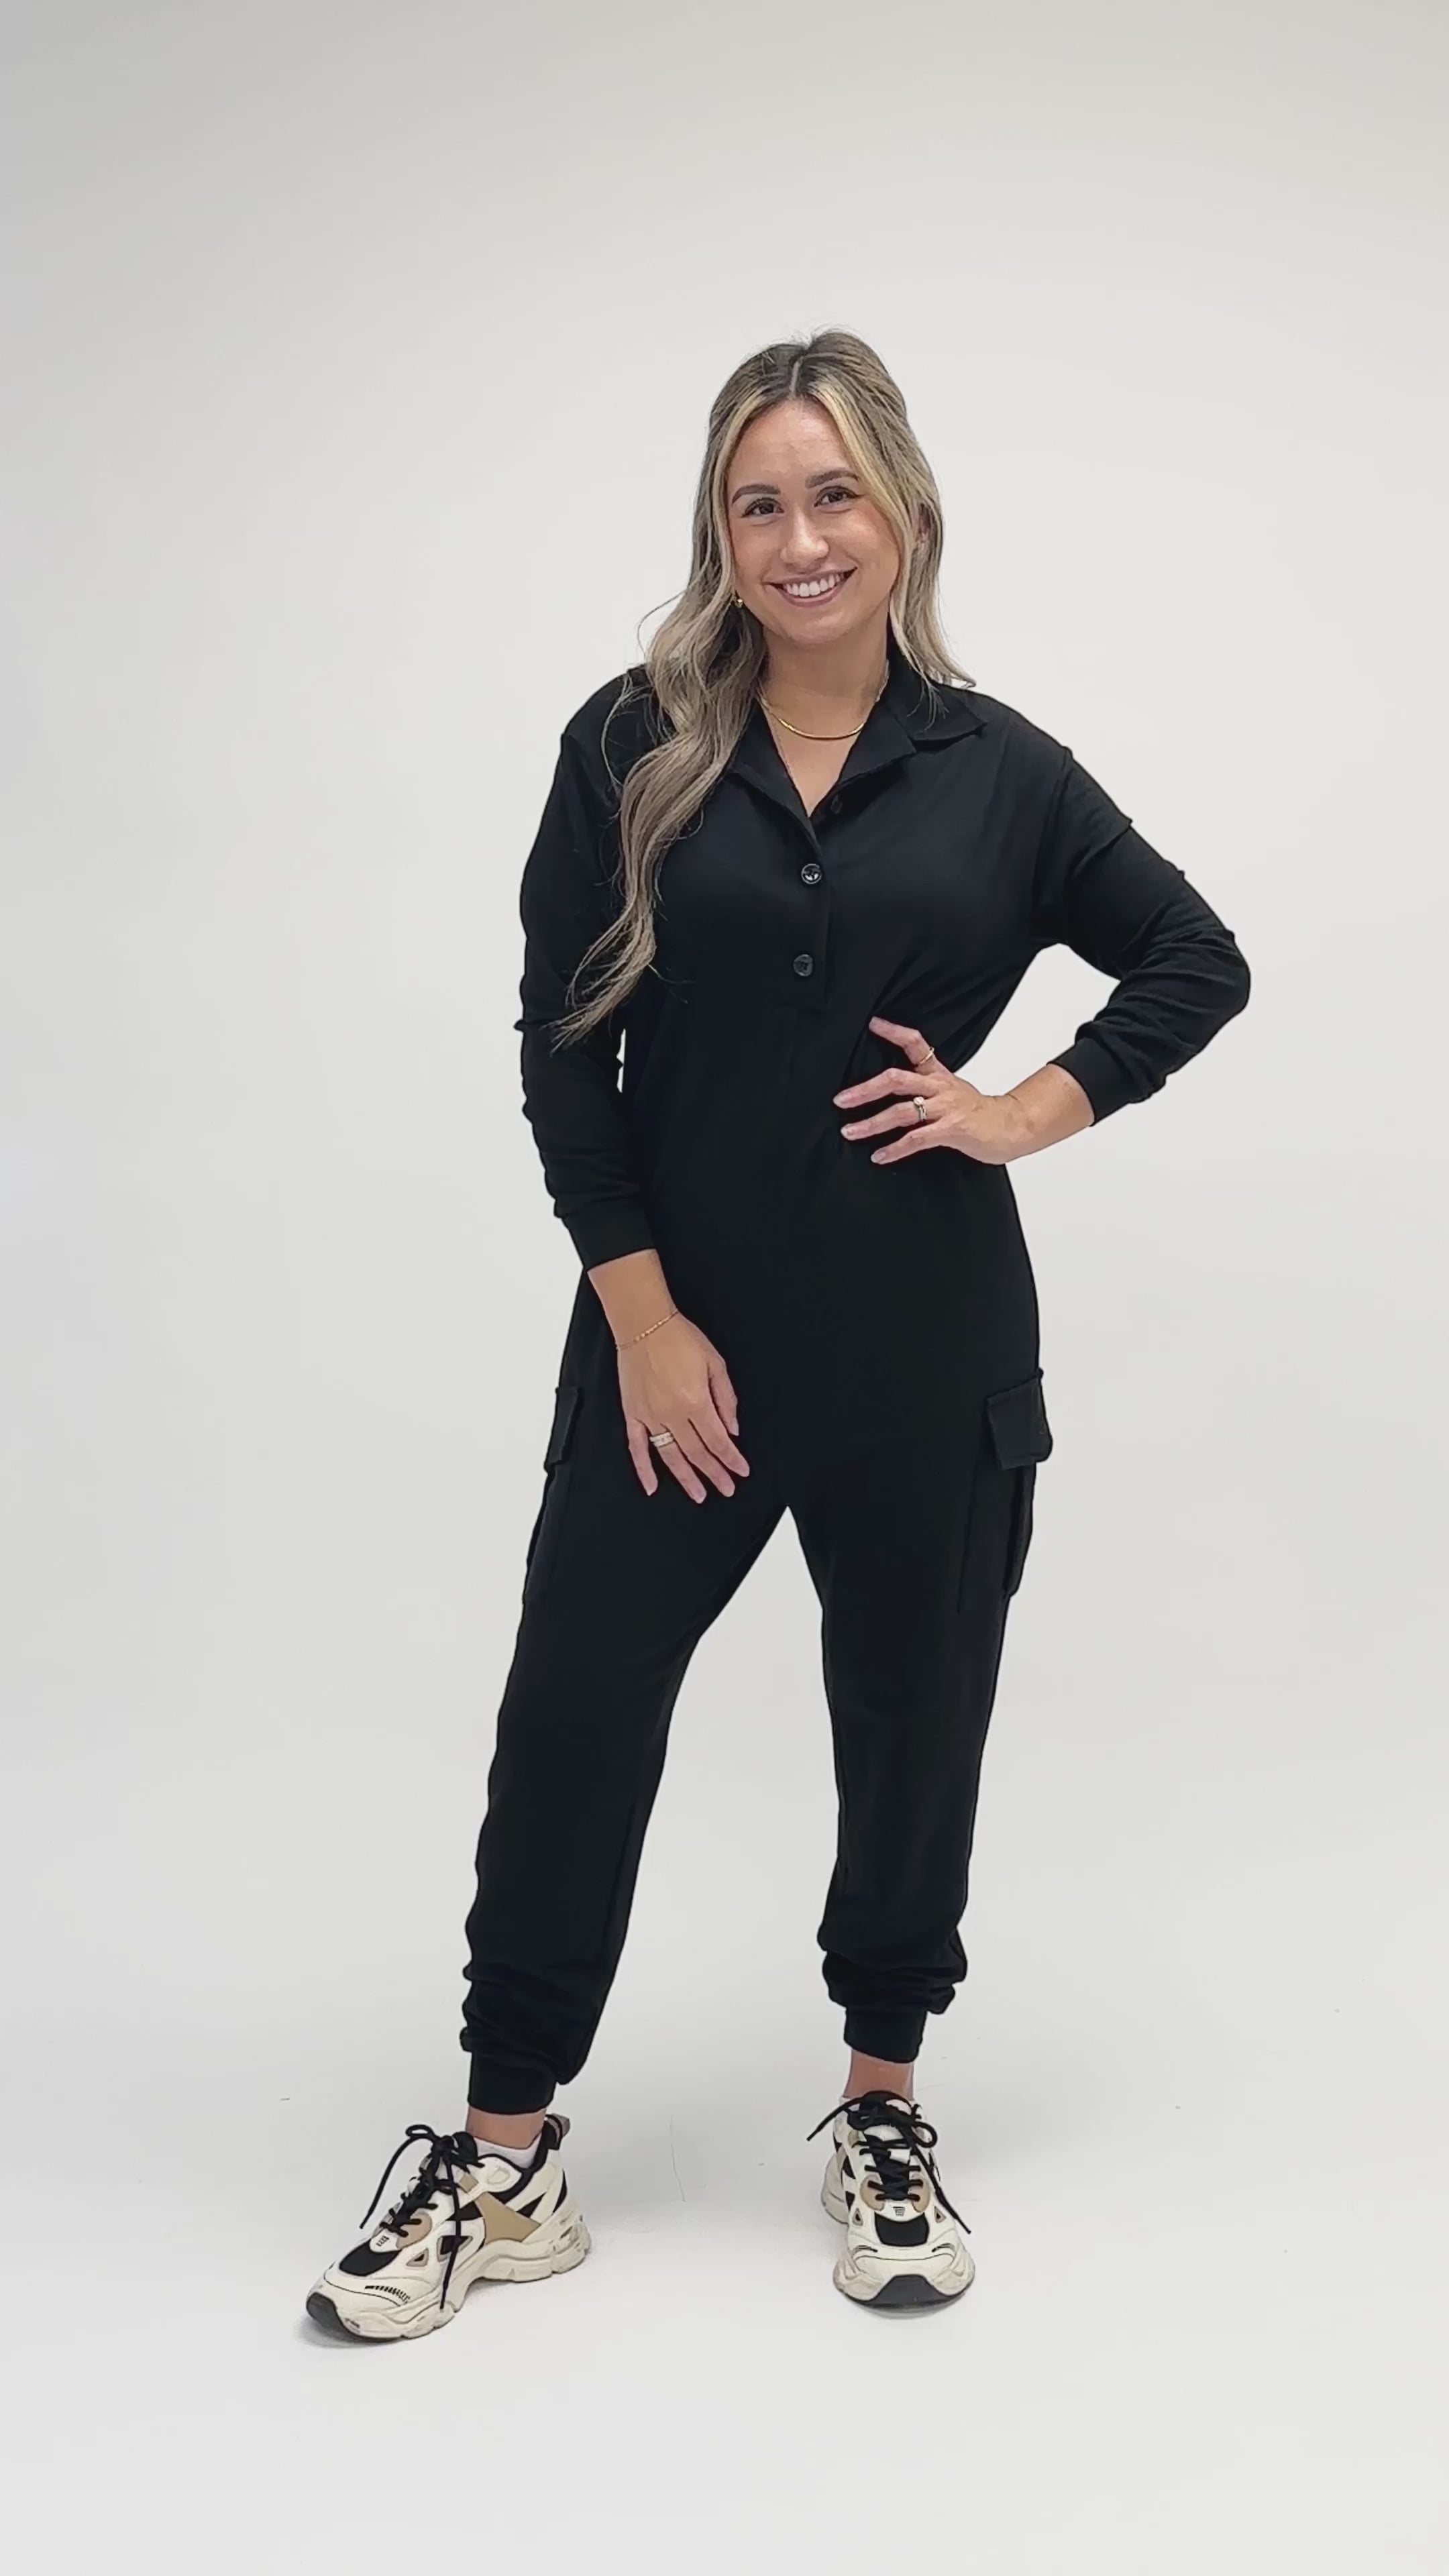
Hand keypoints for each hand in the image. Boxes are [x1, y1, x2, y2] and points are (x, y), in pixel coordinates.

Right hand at [618, 1314, 750, 1501]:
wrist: (644, 1324)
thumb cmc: (679, 1338)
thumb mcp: (715, 1363)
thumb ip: (726, 1399)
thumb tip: (732, 1428)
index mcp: (695, 1401)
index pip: (718, 1440)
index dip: (731, 1459)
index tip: (740, 1471)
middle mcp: (672, 1413)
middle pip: (697, 1453)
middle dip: (714, 1474)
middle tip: (726, 1488)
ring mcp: (650, 1416)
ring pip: (670, 1456)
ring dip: (686, 1479)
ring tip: (699, 1494)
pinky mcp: (632, 1413)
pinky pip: (636, 1447)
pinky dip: (644, 1469)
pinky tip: (652, 1486)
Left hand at [834, 1016, 1022, 1165]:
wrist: (1012, 1126)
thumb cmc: (979, 1112)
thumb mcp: (952, 1090)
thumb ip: (925, 1088)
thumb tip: (891, 1092)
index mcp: (938, 1074)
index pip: (916, 1044)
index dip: (894, 1032)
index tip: (873, 1024)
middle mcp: (940, 1087)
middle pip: (897, 1079)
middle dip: (865, 1090)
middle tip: (841, 1099)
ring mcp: (946, 1107)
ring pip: (902, 1111)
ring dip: (872, 1123)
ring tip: (851, 1131)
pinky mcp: (953, 1129)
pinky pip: (917, 1138)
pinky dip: (895, 1149)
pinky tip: (879, 1155)